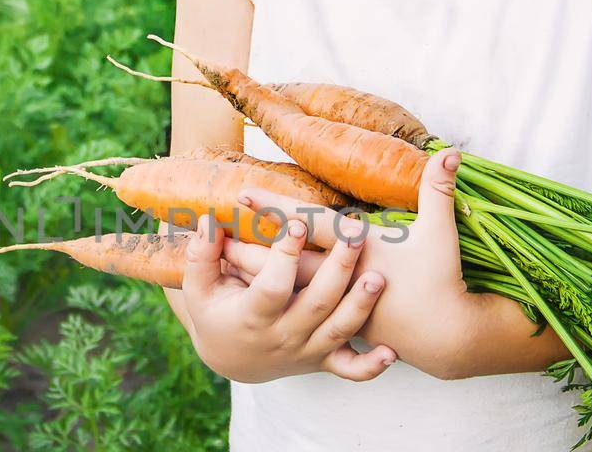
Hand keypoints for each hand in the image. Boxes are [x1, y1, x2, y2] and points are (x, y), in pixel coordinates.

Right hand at [179, 215, 396, 382]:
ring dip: (361, 305)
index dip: (284, 257)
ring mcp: (307, 351)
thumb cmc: (215, 313)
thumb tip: (207, 220)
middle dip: (338, 269)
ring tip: (379, 277)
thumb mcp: (200, 288)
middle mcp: (284, 336)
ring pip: (339, 331)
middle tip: (356, 234)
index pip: (272, 287)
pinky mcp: (324, 361)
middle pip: (317, 304)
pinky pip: (351, 370)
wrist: (231, 359)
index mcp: (253, 316)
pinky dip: (371, 365)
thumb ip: (201, 255)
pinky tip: (391, 352)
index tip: (297, 224)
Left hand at [226, 149, 569, 379]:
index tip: (242, 191)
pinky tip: (249, 298)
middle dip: (247, 247)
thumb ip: (440, 191)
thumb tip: (453, 151)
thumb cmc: (442, 283)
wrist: (448, 339)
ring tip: (221, 262)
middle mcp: (338, 281)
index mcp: (357, 254)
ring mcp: (335, 307)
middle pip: (282, 262)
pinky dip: (273, 306)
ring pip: (283, 291)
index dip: (275, 208)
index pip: (307, 225)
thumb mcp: (440, 235)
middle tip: (211, 230)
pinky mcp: (337, 325)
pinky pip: (295, 316)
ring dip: (253, 278)